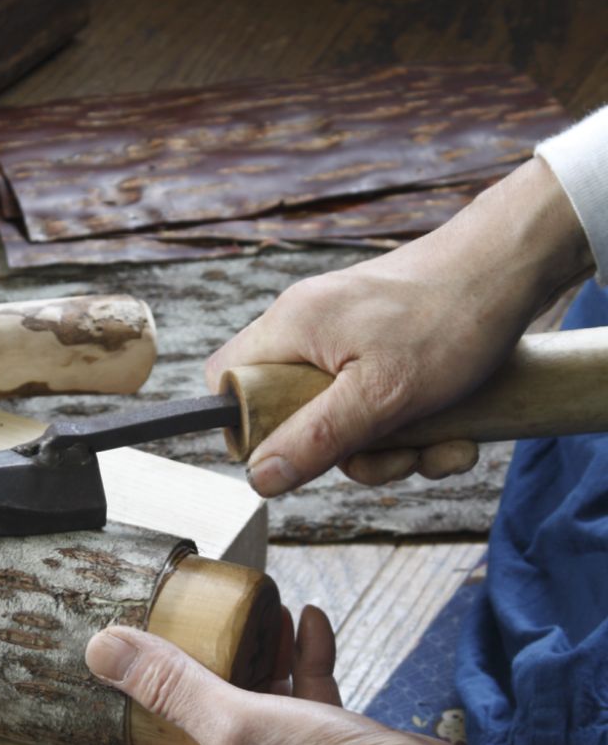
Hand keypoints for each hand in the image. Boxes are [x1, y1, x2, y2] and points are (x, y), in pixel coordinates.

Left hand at [85, 609, 483, 744]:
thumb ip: (169, 684)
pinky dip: (303, 658)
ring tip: (257, 614)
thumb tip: (101, 648)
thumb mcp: (233, 721)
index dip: (121, 730)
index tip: (115, 684)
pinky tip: (310, 620)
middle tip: (187, 626)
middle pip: (195, 722)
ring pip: (253, 700)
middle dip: (195, 669)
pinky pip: (303, 696)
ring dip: (255, 653)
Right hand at [205, 158, 593, 495]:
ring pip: (341, 419)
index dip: (249, 426)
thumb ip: (315, 438)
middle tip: (395, 454)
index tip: (297, 450)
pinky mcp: (380, 349)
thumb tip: (259, 477)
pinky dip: (414, 430)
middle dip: (347, 451)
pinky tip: (454, 434)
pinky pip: (376, 405)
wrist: (516, 267)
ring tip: (441, 445)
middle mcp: (309, 329)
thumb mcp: (381, 395)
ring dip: (393, 449)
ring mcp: (346, 339)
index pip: (227, 381)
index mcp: (291, 328)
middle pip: (290, 414)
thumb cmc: (451, 316)